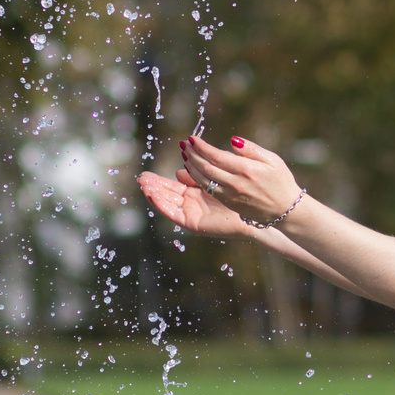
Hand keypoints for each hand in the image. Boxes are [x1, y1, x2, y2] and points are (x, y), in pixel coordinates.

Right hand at [135, 167, 253, 238]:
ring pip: (168, 204)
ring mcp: (192, 214)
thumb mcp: (213, 181)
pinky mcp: (194, 223)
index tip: (146, 174)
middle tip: (141, 178)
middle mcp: (191, 205)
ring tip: (144, 186)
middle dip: (153, 187)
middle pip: (167, 195)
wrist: (253, 212)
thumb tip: (179, 170)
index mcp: (195, 194)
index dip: (159, 181)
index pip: (172, 186)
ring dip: (155, 195)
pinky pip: (175, 215)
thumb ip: (197, 176)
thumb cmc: (238, 195)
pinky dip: (163, 205)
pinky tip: (154, 196)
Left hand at [177, 134, 302, 226]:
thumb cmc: (281, 182)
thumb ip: (251, 149)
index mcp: (246, 170)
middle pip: (206, 167)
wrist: (286, 211)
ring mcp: (231, 196)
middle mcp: (236, 184)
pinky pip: (208, 190)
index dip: (201, 147)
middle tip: (184, 143)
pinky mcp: (229, 203)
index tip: (192, 138)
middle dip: (192, 154)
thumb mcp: (273, 160)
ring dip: (191, 167)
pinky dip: (197, 179)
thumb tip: (232, 140)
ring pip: (203, 180)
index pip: (216, 156)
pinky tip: (193, 170)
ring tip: (185, 155)